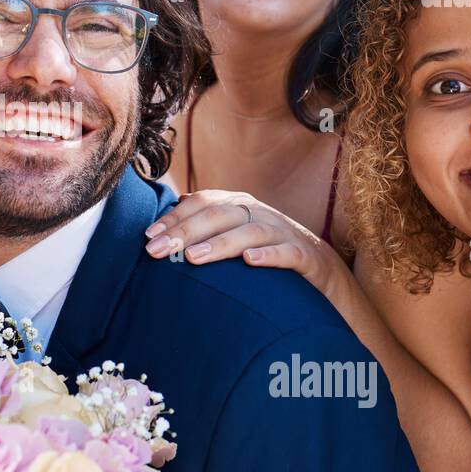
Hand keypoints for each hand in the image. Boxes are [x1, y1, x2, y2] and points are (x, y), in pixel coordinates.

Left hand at [144, 189, 348, 299]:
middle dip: (185, 231)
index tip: (148, 236)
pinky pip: (287, 253)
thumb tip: (162, 227)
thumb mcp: (235, 235)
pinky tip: (249, 262)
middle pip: (220, 215)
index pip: (202, 202)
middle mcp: (259, 213)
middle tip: (157, 251)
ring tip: (193, 257)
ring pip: (250, 232)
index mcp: (239, 205)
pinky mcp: (305, 256)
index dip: (175, 216)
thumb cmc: (266, 252)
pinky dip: (269, 256)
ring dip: (220, 243)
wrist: (321, 269)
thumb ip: (205, 228)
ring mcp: (283, 232)